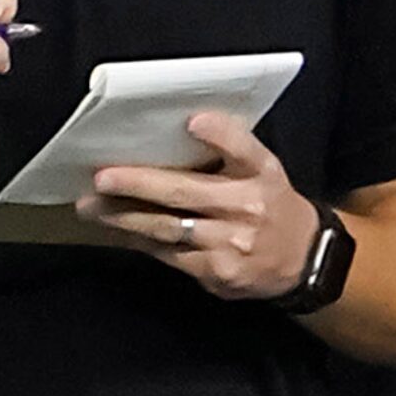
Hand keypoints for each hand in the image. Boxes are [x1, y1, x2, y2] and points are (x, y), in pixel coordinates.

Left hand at [78, 112, 317, 301]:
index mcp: (262, 173)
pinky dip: (139, 241)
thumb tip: (174, 135)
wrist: (303, 259)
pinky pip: (169, 255)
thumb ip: (228, 153)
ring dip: (124, 217)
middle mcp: (249, 207)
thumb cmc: (270, 204)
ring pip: (168, 229)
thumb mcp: (263, 171)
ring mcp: (232, 244)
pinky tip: (117, 231)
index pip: (243, 148)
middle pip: (187, 192)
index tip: (192, 122)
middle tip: (103, 177)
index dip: (218, 134)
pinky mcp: (217, 273)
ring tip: (92, 207)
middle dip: (139, 184)